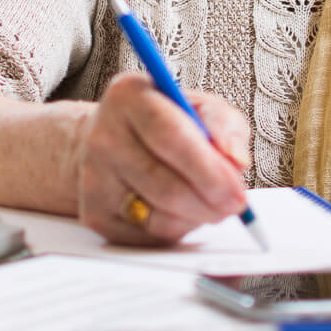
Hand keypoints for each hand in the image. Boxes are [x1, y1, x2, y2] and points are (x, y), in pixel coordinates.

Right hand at [73, 72, 251, 245]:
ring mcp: (94, 178)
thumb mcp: (197, 106)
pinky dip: (177, 229)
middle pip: (164, 183)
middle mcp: (103, 136)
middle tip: (234, 205)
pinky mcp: (95, 214)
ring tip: (208, 202)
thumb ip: (224, 124)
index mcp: (129, 95)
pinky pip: (150, 236)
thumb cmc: (163, 123)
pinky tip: (181, 210)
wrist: (108, 142)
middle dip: (209, 201)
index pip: (171, 136)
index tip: (237, 189)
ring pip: (160, 216)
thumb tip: (235, 160)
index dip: (209, 168)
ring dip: (197, 217)